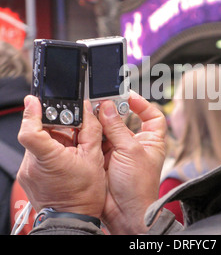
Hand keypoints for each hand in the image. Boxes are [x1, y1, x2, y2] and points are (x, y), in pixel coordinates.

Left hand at [17, 96, 105, 218]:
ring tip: (72, 150)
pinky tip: (65, 159)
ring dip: (54, 140)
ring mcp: (27, 172)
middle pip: (38, 133)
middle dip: (56, 128)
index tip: (34, 100)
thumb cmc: (84, 195)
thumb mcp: (94, 158)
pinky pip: (36, 155)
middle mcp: (31, 165)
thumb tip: (88, 110)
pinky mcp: (27, 176)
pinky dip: (50, 151)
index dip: (31, 113)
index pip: (30, 131)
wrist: (72, 219)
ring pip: (38, 143)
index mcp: (48, 159)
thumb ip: (90, 130)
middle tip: (73, 133)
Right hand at [99, 91, 166, 234]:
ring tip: (92, 112)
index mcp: (151, 141)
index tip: (129, 96)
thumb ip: (117, 128)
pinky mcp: (104, 157)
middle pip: (125, 120)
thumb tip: (107, 108)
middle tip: (102, 102)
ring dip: (100, 121)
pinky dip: (91, 133)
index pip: (152, 116)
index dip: (143, 105)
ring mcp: (119, 150)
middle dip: (114, 111)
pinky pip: (97, 140)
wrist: (124, 212)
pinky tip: (85, 126)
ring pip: (109, 129)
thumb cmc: (139, 187)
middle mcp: (135, 144)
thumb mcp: (131, 151)